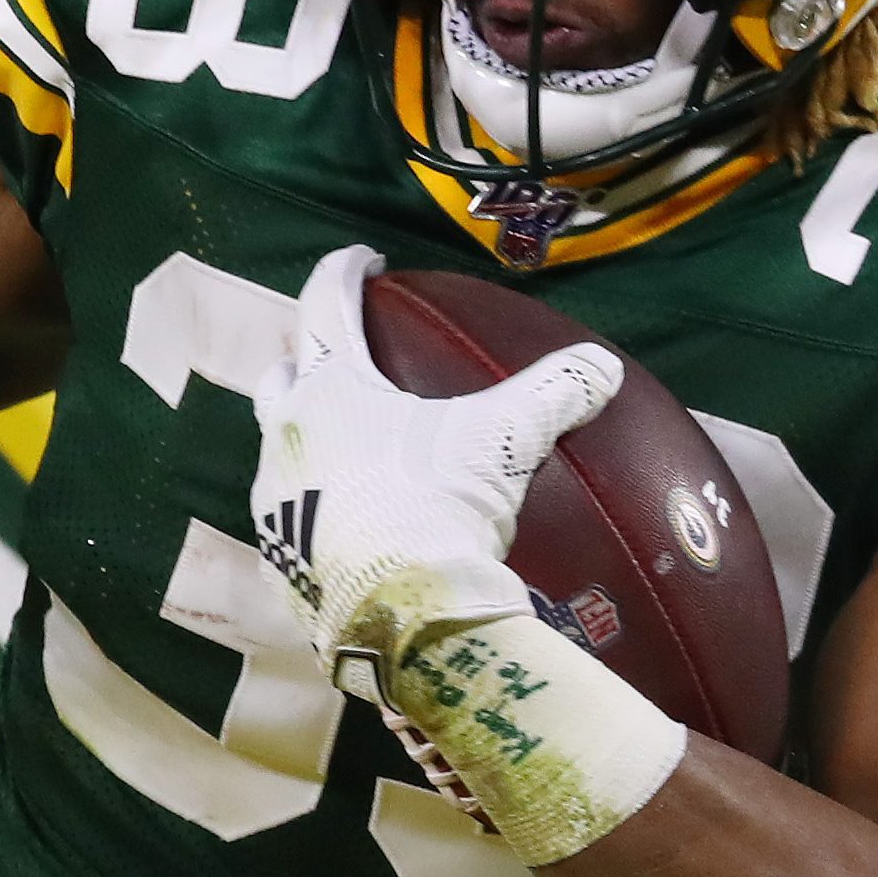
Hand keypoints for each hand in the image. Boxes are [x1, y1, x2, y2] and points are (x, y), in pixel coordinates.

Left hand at [244, 245, 622, 693]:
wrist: (400, 615)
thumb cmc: (439, 505)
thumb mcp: (505, 440)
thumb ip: (553, 394)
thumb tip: (605, 366)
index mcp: (330, 388)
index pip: (326, 304)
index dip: (346, 272)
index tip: (364, 261)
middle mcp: (284, 434)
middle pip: (284, 374)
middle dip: (308, 358)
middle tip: (344, 358)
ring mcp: (272, 501)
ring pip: (277, 448)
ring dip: (305, 435)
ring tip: (347, 444)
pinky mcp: (277, 560)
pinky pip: (291, 519)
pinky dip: (315, 507)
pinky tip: (349, 521)